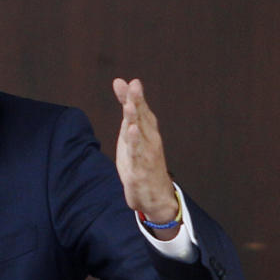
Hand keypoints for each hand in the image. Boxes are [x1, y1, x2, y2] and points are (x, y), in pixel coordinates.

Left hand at [112, 78, 178, 236]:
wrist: (155, 197)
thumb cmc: (142, 163)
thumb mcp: (130, 137)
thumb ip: (128, 115)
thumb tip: (123, 91)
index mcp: (147, 131)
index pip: (140, 110)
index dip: (133, 96)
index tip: (126, 82)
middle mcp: (150, 140)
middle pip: (142, 117)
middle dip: (137, 101)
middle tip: (134, 84)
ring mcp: (146, 154)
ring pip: (140, 133)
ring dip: (135, 118)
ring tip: (130, 105)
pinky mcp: (139, 168)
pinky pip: (137, 153)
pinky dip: (135, 142)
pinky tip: (132, 130)